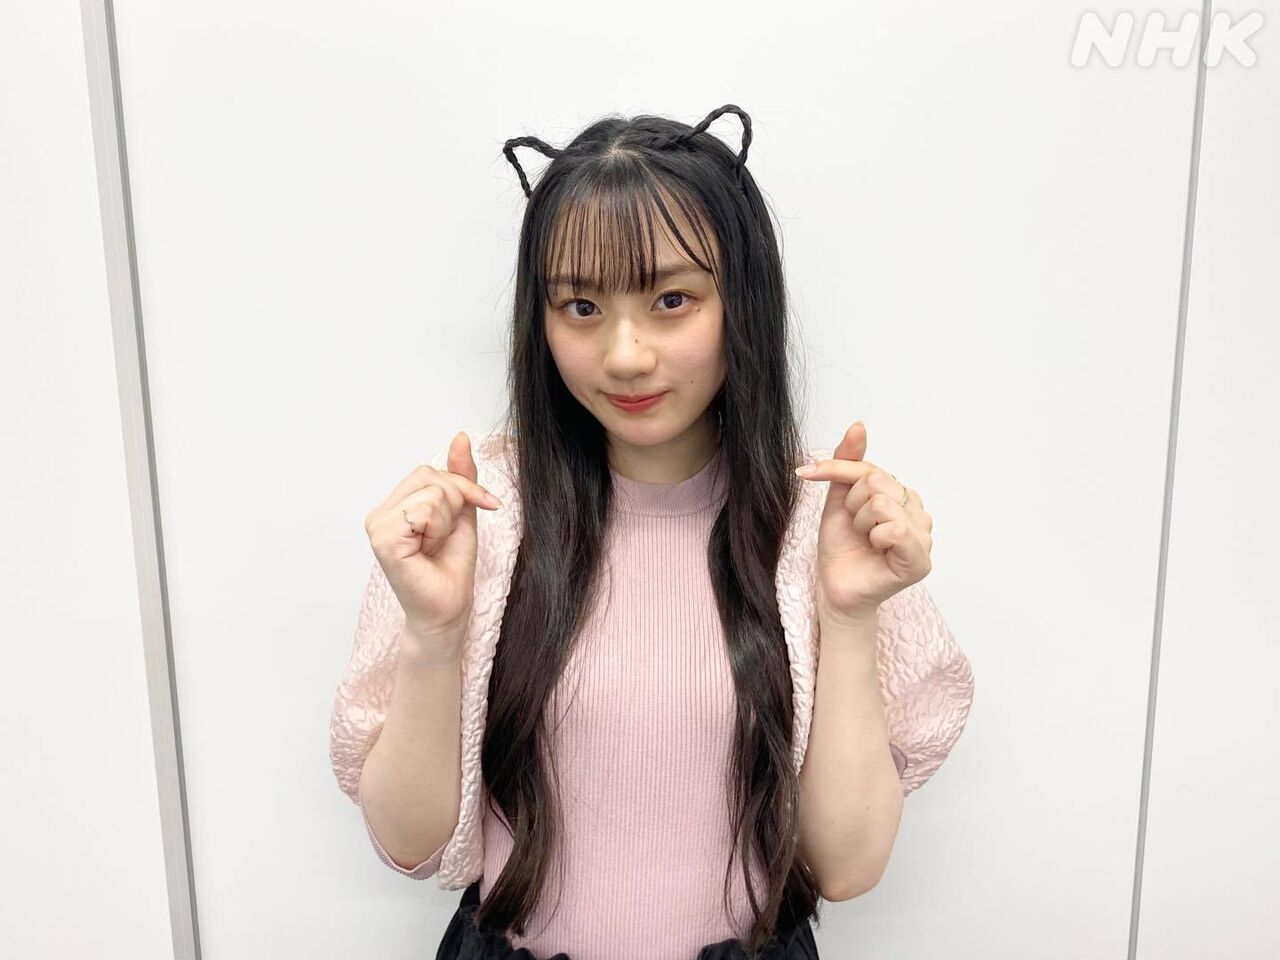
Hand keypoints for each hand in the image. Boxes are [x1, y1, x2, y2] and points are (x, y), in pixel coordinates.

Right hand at [364, 431, 502, 646]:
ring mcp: (377, 527)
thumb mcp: (462, 513)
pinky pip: (425, 511)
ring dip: (447, 522)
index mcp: (393, 505)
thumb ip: (460, 476)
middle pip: (431, 477)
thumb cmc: (451, 568)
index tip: (484, 505)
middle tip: (445, 538)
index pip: (429, 471)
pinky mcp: (383, 540)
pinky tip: (428, 552)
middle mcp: (379, 514)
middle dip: (456, 504)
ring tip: (435, 547)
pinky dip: (438, 531)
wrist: (449, 609)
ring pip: (432, 493)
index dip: (462, 487)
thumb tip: (461, 437)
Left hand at [795, 421, 932, 627]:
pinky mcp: (921, 560)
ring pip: (883, 503)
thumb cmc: (841, 546)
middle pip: (877, 482)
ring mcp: (924, 536)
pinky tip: (877, 551)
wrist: (834, 586)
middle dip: (853, 506)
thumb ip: (849, 462)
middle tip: (856, 529)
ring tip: (866, 541)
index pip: (870, 468)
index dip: (837, 470)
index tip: (805, 473)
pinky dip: (876, 538)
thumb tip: (859, 425)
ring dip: (862, 524)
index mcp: (902, 495)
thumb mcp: (838, 498)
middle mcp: (918, 512)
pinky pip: (897, 530)